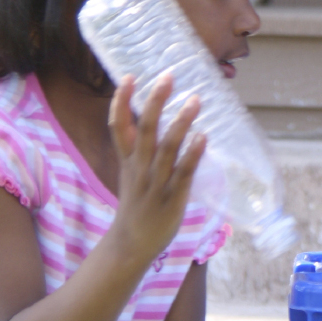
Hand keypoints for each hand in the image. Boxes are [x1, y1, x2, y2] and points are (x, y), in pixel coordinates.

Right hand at [104, 71, 205, 267]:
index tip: (128, 76)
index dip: (121, 101)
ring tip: (195, 100)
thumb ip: (137, 148)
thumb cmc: (136, 204)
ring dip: (181, 123)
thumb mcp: (130, 173)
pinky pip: (184, 173)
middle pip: (145, 130)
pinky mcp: (173, 198)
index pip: (118, 126)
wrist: (131, 244)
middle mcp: (139, 168)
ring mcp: (156, 183)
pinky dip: (194, 154)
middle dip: (155, 102)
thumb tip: (149, 119)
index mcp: (126, 161)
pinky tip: (204, 137)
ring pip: (167, 148)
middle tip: (168, 76)